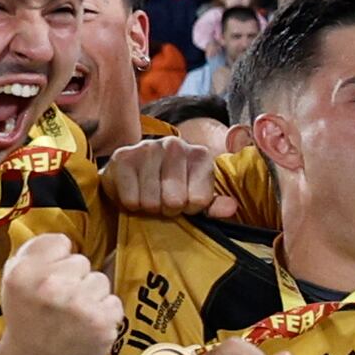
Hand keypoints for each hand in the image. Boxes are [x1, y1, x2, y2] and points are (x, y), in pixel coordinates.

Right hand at [0, 231, 122, 354]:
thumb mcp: (15, 282)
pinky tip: (86, 327)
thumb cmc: (26, 321)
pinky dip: (104, 315)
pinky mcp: (101, 323)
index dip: (58, 260)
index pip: (60, 242)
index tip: (51, 278)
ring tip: (73, 316)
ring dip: (91, 297)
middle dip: (74, 280)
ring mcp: (78, 304)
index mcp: (24, 272)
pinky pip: (114, 303)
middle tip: (60, 303)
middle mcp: (51, 285)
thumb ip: (36, 255)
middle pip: (82, 262)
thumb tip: (67, 241)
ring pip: (100, 281)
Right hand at [106, 136, 230, 218]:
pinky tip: (133, 192)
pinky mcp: (123, 156)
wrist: (132, 176)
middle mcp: (176, 145)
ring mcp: (148, 147)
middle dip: (167, 209)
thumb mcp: (196, 198)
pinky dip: (131, 204)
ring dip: (148, 207)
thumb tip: (231, 208)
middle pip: (174, 201)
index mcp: (200, 155)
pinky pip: (131, 199)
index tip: (184, 202)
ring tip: (148, 196)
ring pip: (152, 201)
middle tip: (162, 200)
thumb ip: (214, 206)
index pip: (199, 200)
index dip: (189, 209)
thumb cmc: (170, 189)